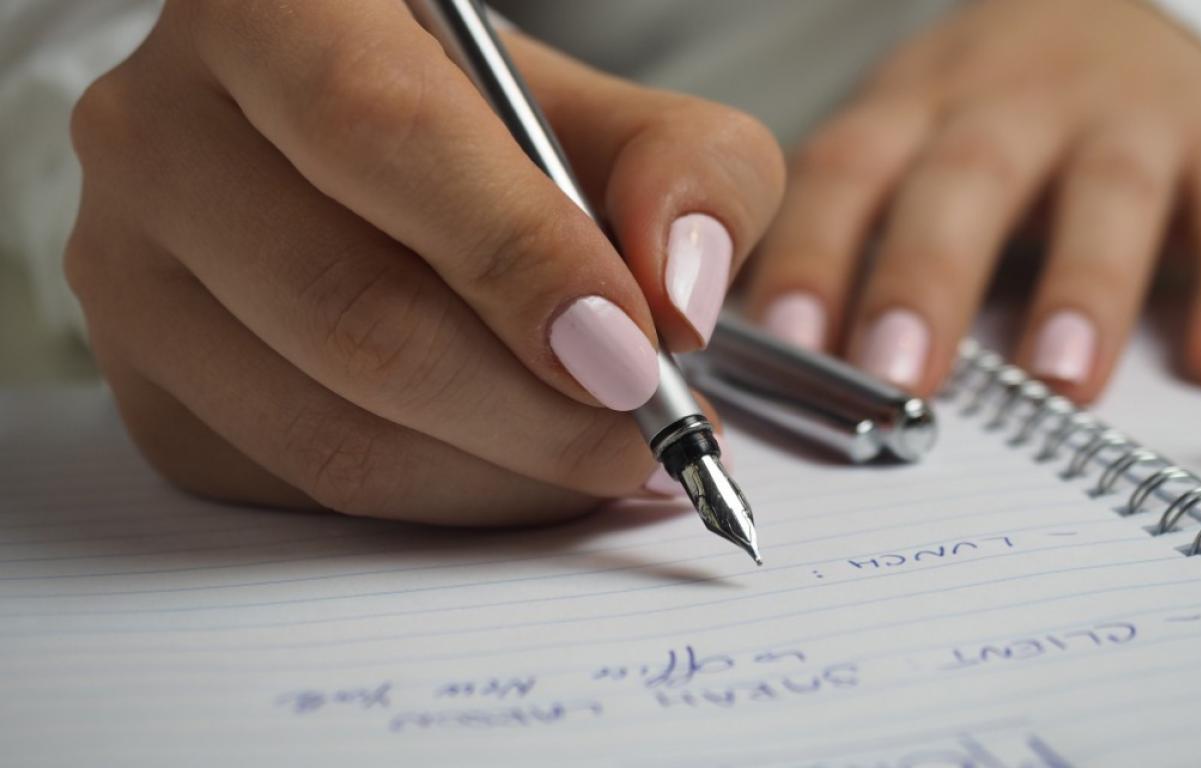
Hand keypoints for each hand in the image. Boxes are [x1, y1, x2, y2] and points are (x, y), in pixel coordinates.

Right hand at [65, 0, 782, 523]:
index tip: (634, 354)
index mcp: (270, 9)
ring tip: (602, 456)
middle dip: (536, 409)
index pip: (382, 133)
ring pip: (328, 428)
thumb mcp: (611, 116)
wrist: (369, 169)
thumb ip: (686, 173)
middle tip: (647, 433)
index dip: (520, 258)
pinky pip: (305, 488)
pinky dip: (442, 501)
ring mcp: (127, 270)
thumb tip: (678, 303)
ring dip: (502, 474)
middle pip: (354, 311)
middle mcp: (160, 129)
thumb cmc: (493, 134)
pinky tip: (511, 464)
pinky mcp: (145, 387)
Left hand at [745, 0, 1200, 401]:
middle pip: (965, 181)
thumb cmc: (983, 118)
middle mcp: (1013, 104)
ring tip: (1059, 380)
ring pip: (1104, 194)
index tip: (788, 347)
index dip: (815, 255)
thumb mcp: (904, 144)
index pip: (848, 174)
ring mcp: (1124, 118)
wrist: (1112, 13)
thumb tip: (776, 372)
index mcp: (915, 109)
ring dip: (1081, 289)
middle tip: (899, 376)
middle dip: (929, 278)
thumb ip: (853, 239)